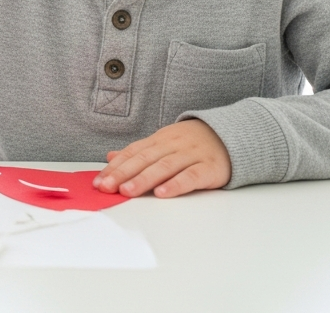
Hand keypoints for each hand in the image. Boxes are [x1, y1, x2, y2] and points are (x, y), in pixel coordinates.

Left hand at [94, 119, 231, 197]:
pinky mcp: (209, 168)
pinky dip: (176, 184)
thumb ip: (138, 152)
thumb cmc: (191, 144)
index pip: (132, 152)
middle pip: (144, 159)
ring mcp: (191, 155)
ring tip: (127, 191)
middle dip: (123, 174)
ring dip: (143, 179)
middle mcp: (173, 145)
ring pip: (164, 167)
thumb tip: (110, 157)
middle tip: (106, 187)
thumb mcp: (163, 143)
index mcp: (159, 140)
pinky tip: (162, 193)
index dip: (115, 167)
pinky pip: (191, 176)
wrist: (232, 136)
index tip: (98, 181)